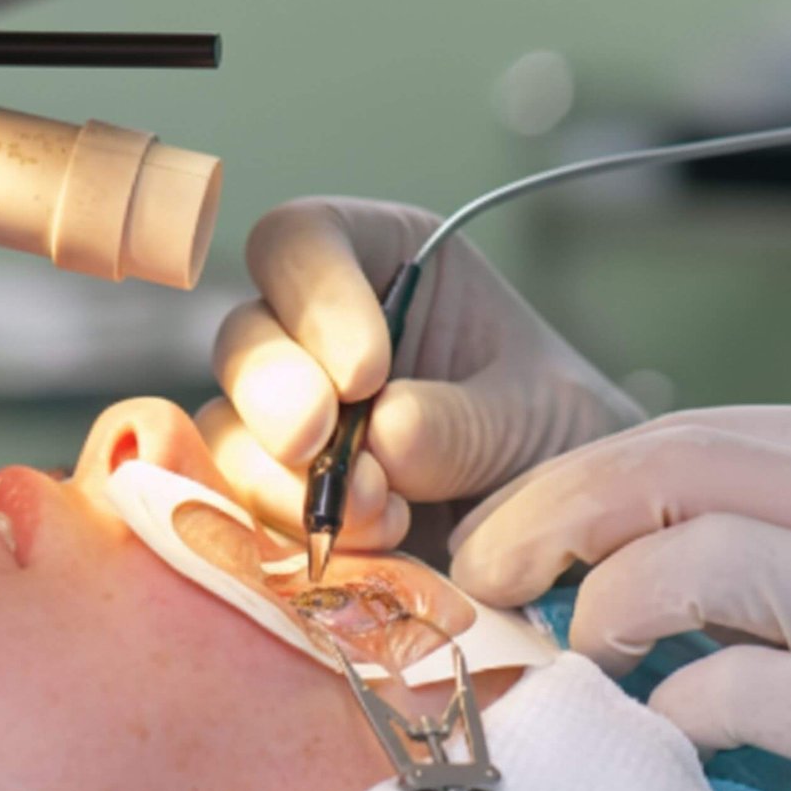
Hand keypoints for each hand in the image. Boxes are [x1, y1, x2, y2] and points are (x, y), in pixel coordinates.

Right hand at [200, 197, 642, 555]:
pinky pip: (240, 509)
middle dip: (275, 395)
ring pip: (227, 429)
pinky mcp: (278, 501)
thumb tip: (381, 434)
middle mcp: (313, 336)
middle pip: (244, 336)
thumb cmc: (557, 440)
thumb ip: (466, 422)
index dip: (312, 297)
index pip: (302, 240)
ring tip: (382, 515)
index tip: (365, 373)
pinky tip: (362, 549)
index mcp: (382, 265)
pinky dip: (287, 535)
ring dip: (286, 480)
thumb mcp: (540, 418)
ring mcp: (286, 422)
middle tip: (319, 445)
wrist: (563, 540)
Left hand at [450, 406, 790, 790]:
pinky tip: (666, 737)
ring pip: (679, 567)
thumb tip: (644, 556)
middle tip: (488, 571)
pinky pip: (721, 696)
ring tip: (593, 660)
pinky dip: (666, 717)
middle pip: (666, 471)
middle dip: (547, 517)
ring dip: (601, 616)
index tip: (519, 524)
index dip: (580, 478)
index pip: (695, 434)